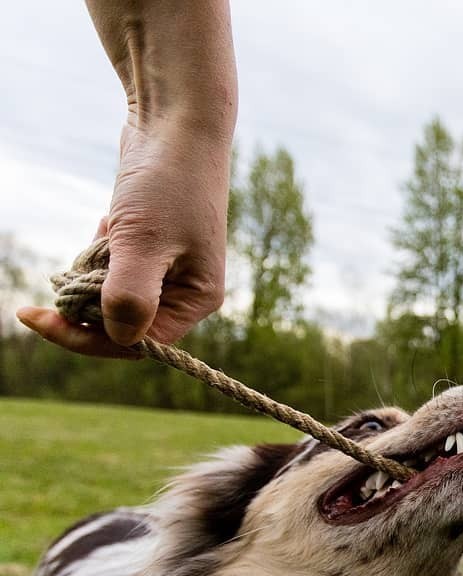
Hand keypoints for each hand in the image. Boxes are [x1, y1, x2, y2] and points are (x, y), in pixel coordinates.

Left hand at [18, 121, 230, 357]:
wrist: (177, 121)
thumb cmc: (168, 182)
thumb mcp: (143, 241)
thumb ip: (130, 296)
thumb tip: (119, 339)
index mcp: (198, 297)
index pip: (138, 340)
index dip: (87, 336)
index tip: (38, 318)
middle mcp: (187, 288)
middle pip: (123, 321)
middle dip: (88, 299)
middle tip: (65, 271)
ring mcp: (171, 266)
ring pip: (114, 293)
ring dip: (93, 271)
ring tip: (104, 231)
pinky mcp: (153, 244)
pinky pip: (115, 266)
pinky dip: (101, 250)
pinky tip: (109, 220)